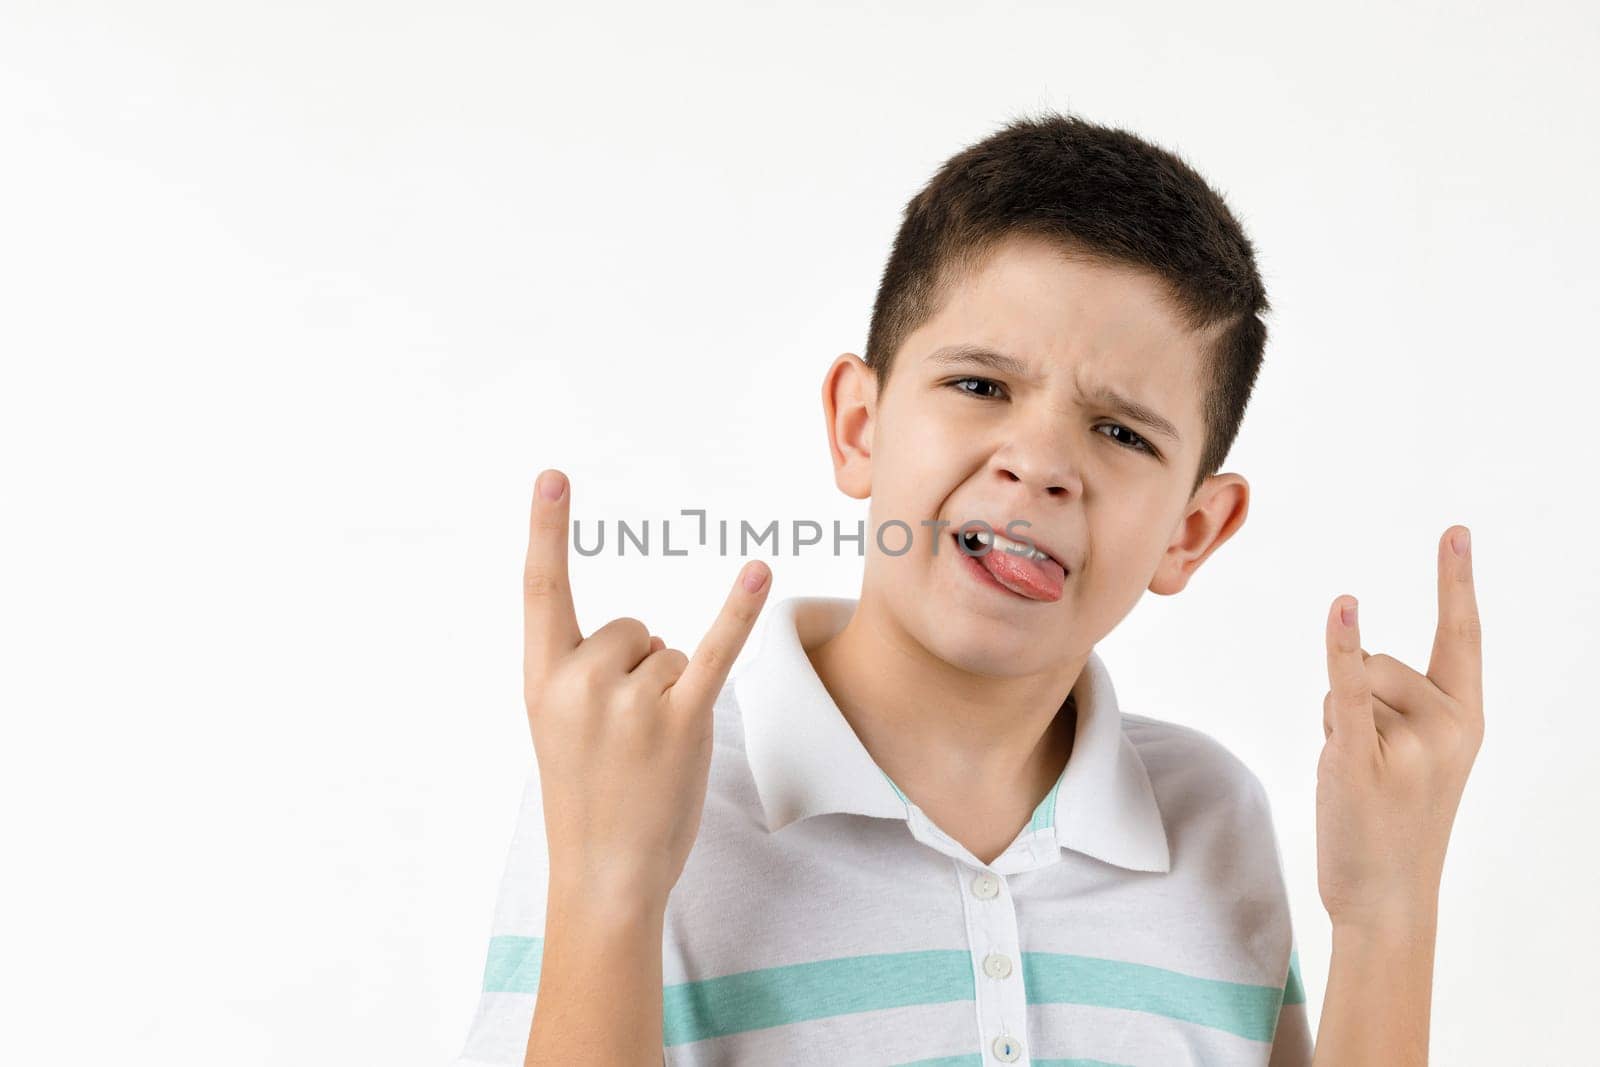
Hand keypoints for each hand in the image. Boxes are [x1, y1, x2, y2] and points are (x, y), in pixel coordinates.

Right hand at [521, 468, 771, 908]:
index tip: (553, 474)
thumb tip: (649, 640)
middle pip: (634, 628)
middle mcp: (580, 681)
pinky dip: (740, 611)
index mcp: (539, 679)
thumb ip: (583, 671)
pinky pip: (715, 651)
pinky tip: (759, 570)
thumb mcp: (556, 727)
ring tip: (646, 752)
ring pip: (671, 652)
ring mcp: (630, 701)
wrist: (602, 874)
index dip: (547, 529)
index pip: (542, 589)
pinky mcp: (682, 720)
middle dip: (640, 671)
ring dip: (671, 695)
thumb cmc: (586, 795)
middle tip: (623, 738)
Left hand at [1316, 525, 1483, 929]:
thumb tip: (1353, 650)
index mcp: (1468, 719)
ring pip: (1346, 682)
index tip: (1454, 531)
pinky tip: (1343, 610)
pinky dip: (1342, 650)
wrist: (1387, 898)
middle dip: (1354, 698)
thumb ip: (1396, 699)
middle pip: (1376, 660)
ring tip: (1358, 772)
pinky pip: (1347, 690)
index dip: (1456, 581)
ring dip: (1334, 718)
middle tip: (1371, 762)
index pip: (1462, 635)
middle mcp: (1448, 726)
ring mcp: (1408, 745)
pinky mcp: (1360, 760)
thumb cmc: (1395, 820)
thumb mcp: (1416, 754)